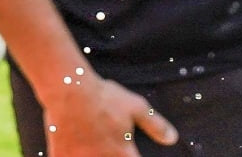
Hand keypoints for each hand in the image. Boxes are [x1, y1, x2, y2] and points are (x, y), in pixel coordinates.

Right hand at [42, 71, 176, 156]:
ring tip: (93, 148)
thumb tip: (172, 138)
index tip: (130, 153)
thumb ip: (155, 125)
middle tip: (109, 146)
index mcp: (123, 154)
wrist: (68, 91)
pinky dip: (73, 155)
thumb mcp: (136, 107)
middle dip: (112, 155)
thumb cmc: (103, 98)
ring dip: (93, 155)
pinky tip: (76, 149)